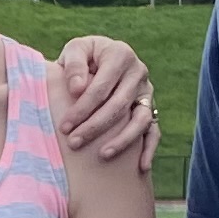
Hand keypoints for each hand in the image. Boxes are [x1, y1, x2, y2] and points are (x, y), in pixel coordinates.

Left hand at [52, 34, 159, 165]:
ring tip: (103, 155)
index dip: (82, 108)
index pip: (102, 87)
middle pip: (119, 105)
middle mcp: (138, 72)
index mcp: (121, 54)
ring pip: (141, 120)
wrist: (100, 59)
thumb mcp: (75, 50)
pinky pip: (154, 130)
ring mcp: (147, 92)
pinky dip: (150, 149)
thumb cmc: (83, 57)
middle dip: (95, 127)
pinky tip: (141, 167)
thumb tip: (78, 89)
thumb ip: (73, 64)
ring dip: (123, 140)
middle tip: (74, 143)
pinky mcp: (151, 108)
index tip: (64, 127)